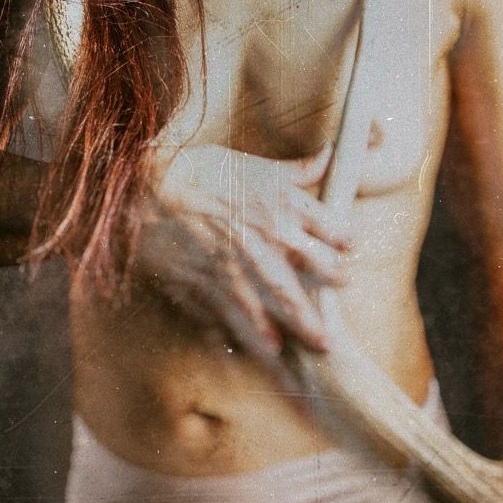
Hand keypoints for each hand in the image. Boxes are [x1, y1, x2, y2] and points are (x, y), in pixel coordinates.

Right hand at [137, 141, 351, 358]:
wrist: (153, 187)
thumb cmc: (202, 170)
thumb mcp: (255, 163)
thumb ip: (296, 169)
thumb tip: (329, 154)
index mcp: (285, 203)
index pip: (331, 226)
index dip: (343, 239)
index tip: (349, 249)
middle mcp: (273, 234)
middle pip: (317, 266)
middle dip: (334, 282)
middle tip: (346, 287)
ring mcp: (247, 261)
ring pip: (285, 296)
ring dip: (306, 321)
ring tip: (322, 342)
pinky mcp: (219, 281)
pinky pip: (245, 310)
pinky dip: (260, 330)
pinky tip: (273, 348)